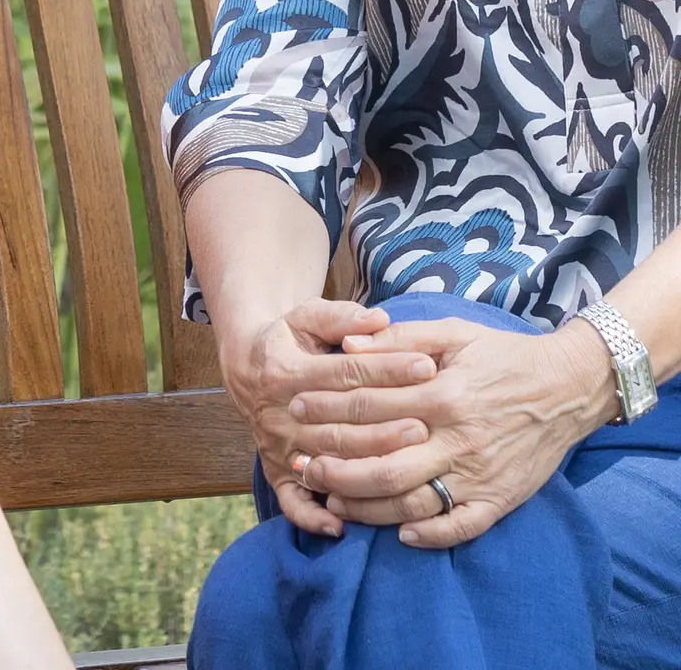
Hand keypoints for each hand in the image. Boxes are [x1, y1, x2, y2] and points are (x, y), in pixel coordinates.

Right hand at [225, 298, 438, 538]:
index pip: (346, 373)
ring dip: (370, 464)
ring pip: (329, 463)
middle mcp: (280, 413)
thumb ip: (340, 317)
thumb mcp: (305, 316)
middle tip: (428, 422)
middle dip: (387, 425)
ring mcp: (278, 447)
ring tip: (411, 460)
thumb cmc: (288, 339)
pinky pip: (292, 503)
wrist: (246, 366)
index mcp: (286, 371)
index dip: (388, 369)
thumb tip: (380, 319)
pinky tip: (342, 527)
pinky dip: (313, 519)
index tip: (428, 365)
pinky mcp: (276, 472)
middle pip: (341, 425)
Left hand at [286, 315, 616, 547]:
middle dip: (336, 466)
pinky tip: (400, 534)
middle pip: (384, 463)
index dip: (328, 409)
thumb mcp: (453, 332)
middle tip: (302, 464)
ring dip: (368, 506)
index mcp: (442, 393)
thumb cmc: (503, 355)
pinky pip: (460, 526)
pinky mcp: (500, 500)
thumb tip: (347, 344)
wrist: (568, 387)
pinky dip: (430, 534)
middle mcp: (457, 438)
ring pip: (413, 501)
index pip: (371, 405)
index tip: (296, 409)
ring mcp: (479, 474)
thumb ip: (399, 338)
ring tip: (332, 500)